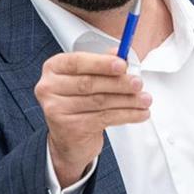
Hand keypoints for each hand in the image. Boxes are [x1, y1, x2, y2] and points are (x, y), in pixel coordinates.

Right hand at [35, 52, 151, 186]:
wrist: (68, 139)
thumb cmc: (78, 103)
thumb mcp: (87, 78)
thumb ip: (102, 64)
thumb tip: (120, 53)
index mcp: (53, 68)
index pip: (77, 62)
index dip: (102, 63)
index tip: (122, 65)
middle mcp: (49, 87)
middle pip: (89, 83)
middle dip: (119, 83)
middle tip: (138, 83)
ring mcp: (56, 109)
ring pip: (99, 101)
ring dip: (127, 100)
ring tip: (144, 99)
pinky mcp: (69, 128)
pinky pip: (103, 118)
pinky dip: (126, 115)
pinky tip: (138, 113)